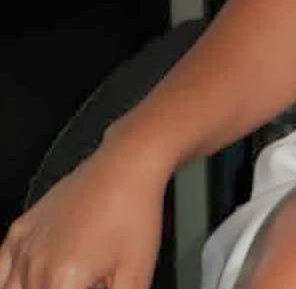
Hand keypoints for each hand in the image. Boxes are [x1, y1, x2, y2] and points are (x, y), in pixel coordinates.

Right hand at [0, 139, 168, 288]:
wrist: (128, 165)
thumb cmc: (134, 214)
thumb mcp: (136, 274)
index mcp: (61, 283)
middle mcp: (34, 267)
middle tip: (76, 287)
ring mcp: (22, 247)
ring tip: (62, 286)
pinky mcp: (20, 230)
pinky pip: (0, 270)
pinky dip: (8, 284)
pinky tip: (27, 283)